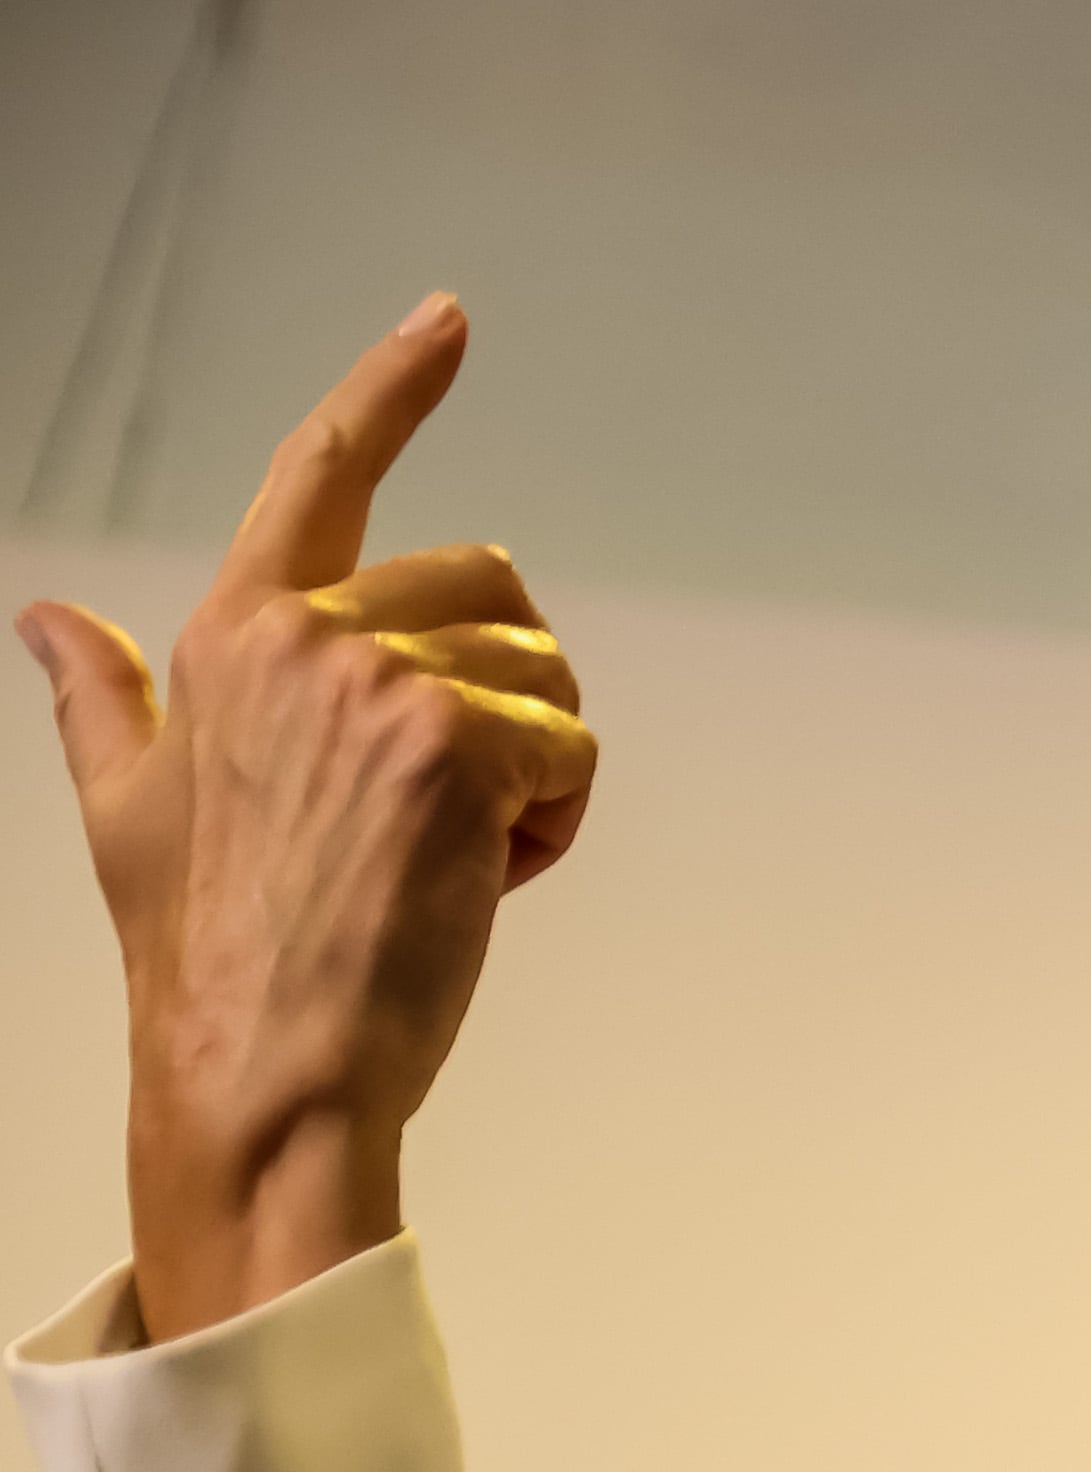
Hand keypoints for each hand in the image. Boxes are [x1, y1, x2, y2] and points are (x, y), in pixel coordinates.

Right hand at [17, 293, 593, 1340]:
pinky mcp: (450, 742)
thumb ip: (102, 695)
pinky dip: (554, 824)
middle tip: (441, 818)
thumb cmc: (210, 949)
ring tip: (451, 858)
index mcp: (232, 635)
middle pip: (494, 596)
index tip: (448, 320)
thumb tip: (42, 615)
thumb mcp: (125, 804)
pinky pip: (569, 753)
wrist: (266, 1062)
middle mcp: (303, 637)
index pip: (320, 476)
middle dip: (503, 701)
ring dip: (533, 775)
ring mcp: (377, 683)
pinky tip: (486, 884)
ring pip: (546, 681)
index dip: (388, 389)